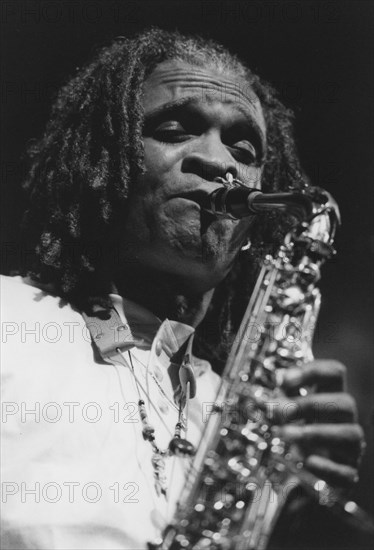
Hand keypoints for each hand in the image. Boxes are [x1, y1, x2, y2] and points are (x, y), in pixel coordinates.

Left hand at [269, 360, 364, 490]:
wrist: (297, 474)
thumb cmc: (293, 432)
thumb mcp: (284, 411)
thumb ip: (282, 394)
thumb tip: (278, 377)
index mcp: (330, 397)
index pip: (335, 373)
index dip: (313, 371)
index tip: (283, 380)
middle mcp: (345, 420)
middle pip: (345, 403)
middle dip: (311, 405)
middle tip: (281, 411)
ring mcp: (351, 448)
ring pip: (351, 435)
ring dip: (317, 433)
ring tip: (286, 435)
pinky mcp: (348, 475)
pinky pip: (347, 472)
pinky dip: (327, 467)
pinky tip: (307, 462)